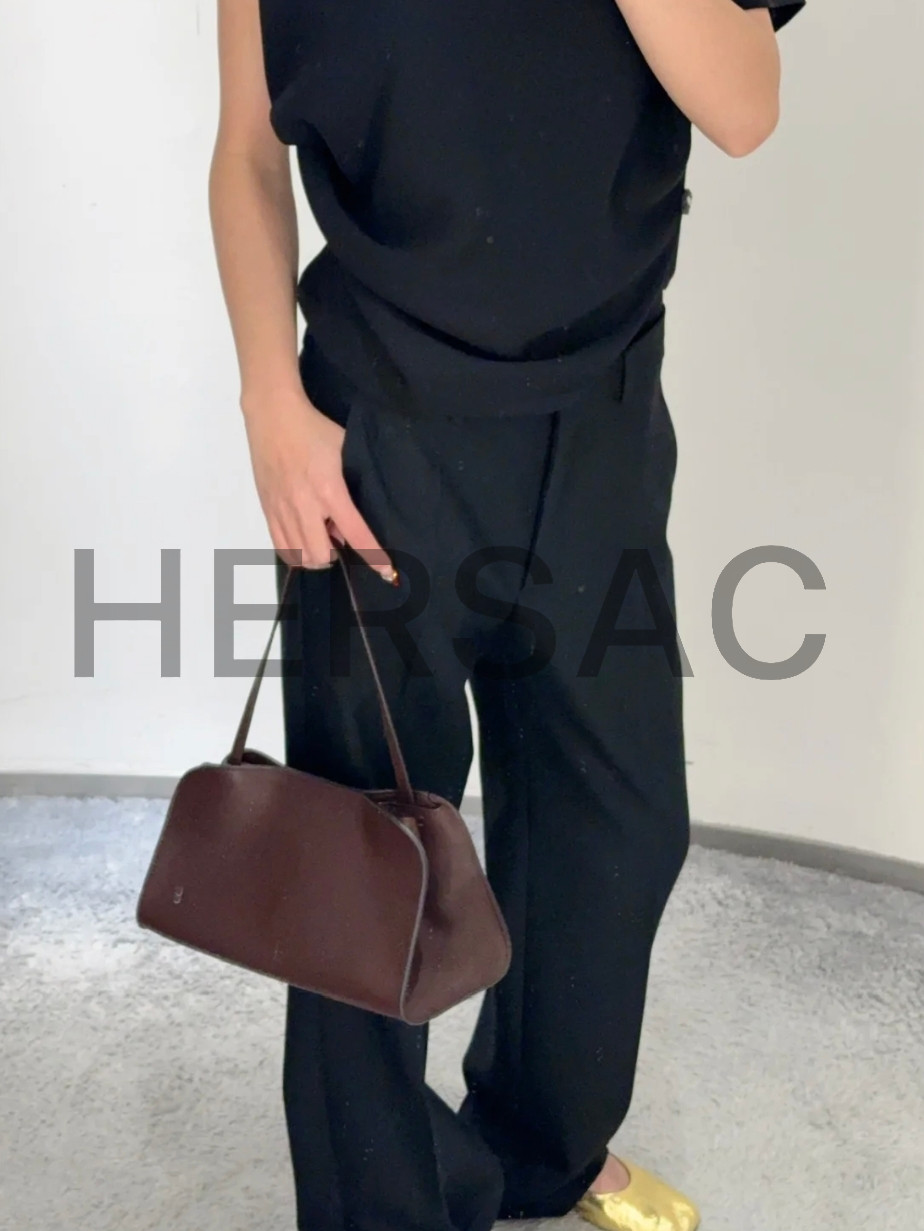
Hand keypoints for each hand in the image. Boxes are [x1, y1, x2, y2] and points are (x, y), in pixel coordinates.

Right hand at [241, 387, 396, 582]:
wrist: (273, 416)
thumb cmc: (315, 430)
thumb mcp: (344, 451)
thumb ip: (351, 486)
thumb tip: (347, 521)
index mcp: (329, 490)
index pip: (356, 534)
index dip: (374, 557)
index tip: (386, 572)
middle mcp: (304, 506)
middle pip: (321, 555)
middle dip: (335, 556)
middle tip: (339, 538)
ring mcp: (282, 510)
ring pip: (299, 556)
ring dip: (315, 555)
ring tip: (320, 537)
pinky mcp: (268, 510)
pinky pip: (281, 548)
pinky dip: (296, 553)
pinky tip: (303, 540)